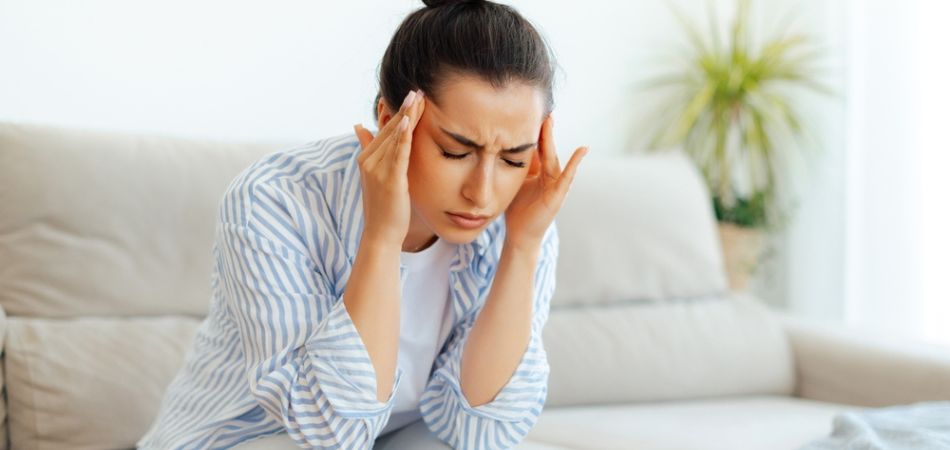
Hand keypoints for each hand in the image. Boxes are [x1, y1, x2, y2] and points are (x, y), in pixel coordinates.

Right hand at [353, 90, 425, 246]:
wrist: (381, 233)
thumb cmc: (383, 206)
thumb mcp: (375, 174)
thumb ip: (368, 149)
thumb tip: (358, 126)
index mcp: (366, 157)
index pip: (385, 130)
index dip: (399, 113)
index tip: (412, 96)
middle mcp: (368, 161)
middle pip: (390, 130)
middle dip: (405, 109)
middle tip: (418, 89)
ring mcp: (377, 170)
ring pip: (395, 137)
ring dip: (407, 116)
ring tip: (417, 98)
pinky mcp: (390, 179)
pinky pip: (398, 154)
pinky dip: (403, 136)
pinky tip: (408, 121)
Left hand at [505, 114, 587, 249]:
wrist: (520, 234)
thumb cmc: (517, 208)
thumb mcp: (514, 181)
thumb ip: (515, 164)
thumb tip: (503, 144)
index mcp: (537, 170)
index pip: (535, 146)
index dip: (532, 130)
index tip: (526, 110)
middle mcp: (548, 175)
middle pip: (544, 147)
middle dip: (542, 128)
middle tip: (539, 107)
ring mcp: (555, 184)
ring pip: (553, 157)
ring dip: (552, 139)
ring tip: (550, 120)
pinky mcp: (558, 195)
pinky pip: (567, 177)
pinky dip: (575, 163)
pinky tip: (582, 150)